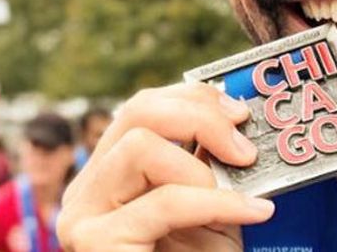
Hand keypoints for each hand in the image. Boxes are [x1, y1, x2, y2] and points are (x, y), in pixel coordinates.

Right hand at [57, 83, 274, 251]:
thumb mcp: (206, 212)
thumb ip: (206, 167)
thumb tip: (236, 115)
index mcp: (108, 177)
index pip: (140, 109)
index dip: (192, 99)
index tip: (240, 112)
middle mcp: (85, 190)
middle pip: (135, 113)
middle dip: (200, 117)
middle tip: (246, 147)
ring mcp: (82, 216)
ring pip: (139, 147)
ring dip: (201, 170)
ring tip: (235, 203)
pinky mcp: (94, 243)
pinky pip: (163, 203)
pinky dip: (217, 203)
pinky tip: (253, 213)